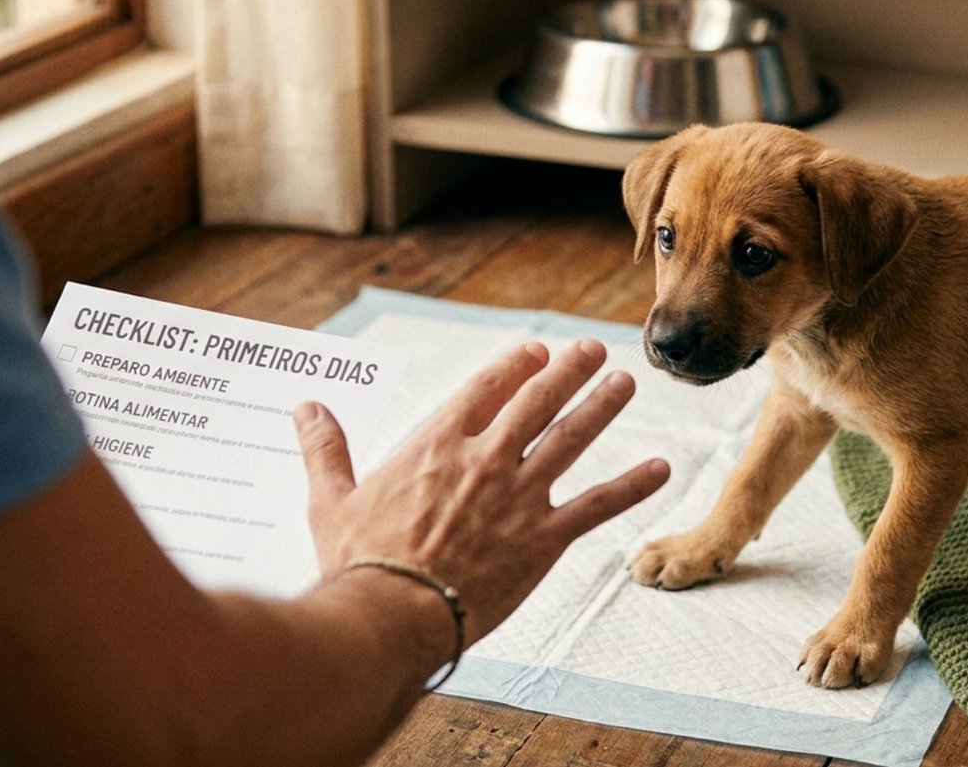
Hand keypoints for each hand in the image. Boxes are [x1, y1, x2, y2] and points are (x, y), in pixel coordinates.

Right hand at [297, 339, 669, 642]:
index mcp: (436, 443)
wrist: (390, 616)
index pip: (484, 388)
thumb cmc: (357, 562)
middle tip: (593, 352)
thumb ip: (323, 448)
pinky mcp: (543, 540)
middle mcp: (485, 458)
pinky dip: (632, 486)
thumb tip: (305, 407)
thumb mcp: (329, 499)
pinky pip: (598, 506)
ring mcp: (519, 497)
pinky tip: (662, 469)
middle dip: (568, 371)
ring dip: (602, 408)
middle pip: (536, 400)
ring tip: (626, 384)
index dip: (514, 366)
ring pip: (572, 439)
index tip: (535, 352)